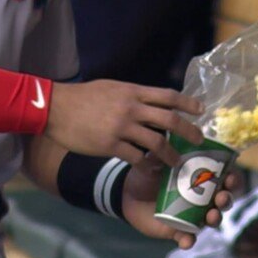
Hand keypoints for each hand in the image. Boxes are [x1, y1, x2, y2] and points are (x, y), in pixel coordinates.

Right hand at [45, 80, 204, 165]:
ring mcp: (121, 128)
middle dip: (188, 131)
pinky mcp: (110, 145)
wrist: (55, 108)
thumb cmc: (83, 96)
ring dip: (170, 154)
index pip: (168, 96)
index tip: (201, 110)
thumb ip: (133, 95)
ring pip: (156, 143)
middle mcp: (131, 108)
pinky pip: (135, 158)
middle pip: (169, 120)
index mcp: (133, 92)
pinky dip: (146, 164)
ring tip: (176, 163)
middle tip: (198, 140)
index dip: (188, 103)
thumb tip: (152, 102)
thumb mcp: (112, 88)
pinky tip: (150, 169)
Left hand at [121, 161, 238, 248]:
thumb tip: (164, 148)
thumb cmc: (148, 173)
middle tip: (221, 198)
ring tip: (211, 216)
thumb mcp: (153, 160)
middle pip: (222, 200)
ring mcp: (192, 215)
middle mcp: (202, 198)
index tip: (230, 178)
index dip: (232, 179)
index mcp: (201, 178)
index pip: (224, 178)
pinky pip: (188, 238)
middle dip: (226, 200)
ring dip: (215, 218)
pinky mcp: (179, 230)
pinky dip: (189, 241)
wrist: (129, 194)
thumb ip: (160, 153)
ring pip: (211, 219)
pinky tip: (186, 241)